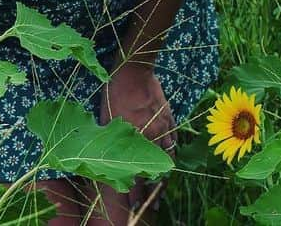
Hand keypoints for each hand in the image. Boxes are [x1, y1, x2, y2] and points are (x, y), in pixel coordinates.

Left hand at [97, 62, 173, 219]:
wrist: (134, 71)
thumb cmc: (114, 93)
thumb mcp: (106, 119)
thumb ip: (112, 140)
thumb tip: (108, 157)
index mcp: (133, 142)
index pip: (136, 177)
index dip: (135, 196)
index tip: (135, 208)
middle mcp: (150, 139)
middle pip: (154, 174)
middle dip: (152, 194)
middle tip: (151, 207)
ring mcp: (162, 129)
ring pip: (167, 161)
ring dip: (164, 177)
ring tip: (161, 192)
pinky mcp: (169, 119)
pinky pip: (173, 142)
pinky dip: (171, 154)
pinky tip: (170, 163)